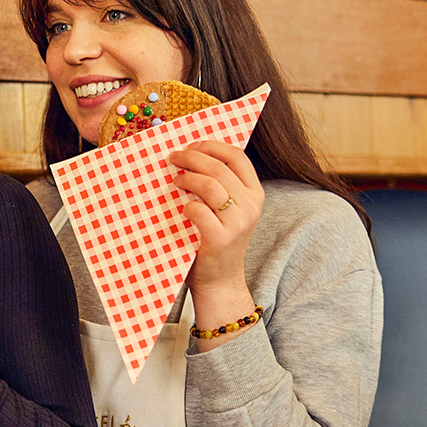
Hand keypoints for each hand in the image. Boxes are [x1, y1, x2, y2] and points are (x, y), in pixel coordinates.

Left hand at [167, 140, 262, 349]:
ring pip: (209, 185)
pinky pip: (198, 210)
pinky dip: (185, 205)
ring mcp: (237, 223)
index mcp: (254, 194)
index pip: (237, 156)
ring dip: (186, 178)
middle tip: (172, 158)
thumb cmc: (215, 241)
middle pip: (218, 167)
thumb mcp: (227, 211)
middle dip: (191, 157)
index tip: (191, 145)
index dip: (211, 146)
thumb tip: (189, 155)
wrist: (220, 281)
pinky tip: (181, 208)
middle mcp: (251, 206)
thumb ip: (218, 186)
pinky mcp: (220, 239)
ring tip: (174, 181)